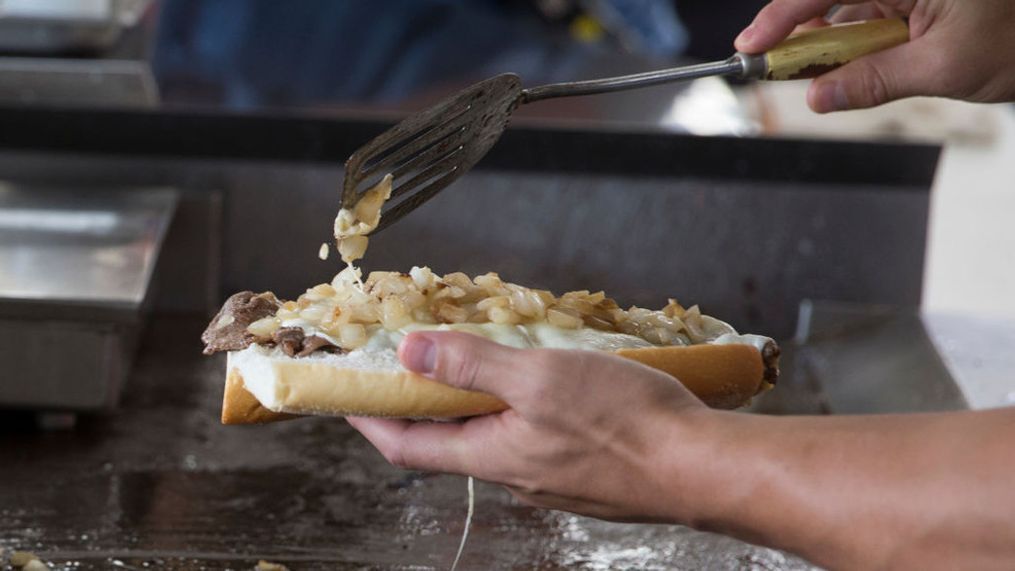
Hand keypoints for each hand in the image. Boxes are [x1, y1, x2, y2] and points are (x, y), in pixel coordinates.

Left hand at [347, 331, 708, 522]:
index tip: (348, 394)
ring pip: (496, 437)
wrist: (702, 468)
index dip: (371, 419)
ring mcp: (552, 478)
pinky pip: (535, 439)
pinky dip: (520, 409)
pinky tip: (545, 382)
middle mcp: (515, 475)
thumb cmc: (624, 423)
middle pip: (450, 440)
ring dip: (477, 402)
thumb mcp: (538, 378)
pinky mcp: (586, 473)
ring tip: (483, 358)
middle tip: (418, 361)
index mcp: (492, 455)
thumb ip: (473, 365)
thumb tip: (409, 353)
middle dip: (427, 402)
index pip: (406, 446)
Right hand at [735, 0, 1014, 111]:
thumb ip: (874, 81)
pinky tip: (841, 65)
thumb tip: (820, 97)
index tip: (752, 45)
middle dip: (801, 30)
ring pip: (847, 6)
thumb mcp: (945, 68)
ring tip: (810, 73)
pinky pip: (867, 12)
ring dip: (827, 41)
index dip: (782, 15)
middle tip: (776, 67)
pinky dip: (851, 41)